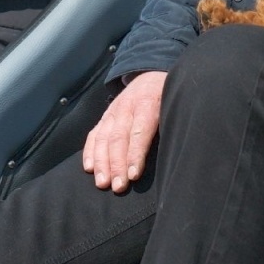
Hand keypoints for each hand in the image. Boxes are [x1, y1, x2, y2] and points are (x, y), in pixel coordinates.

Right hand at [83, 71, 165, 192]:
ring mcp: (113, 111)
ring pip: (103, 137)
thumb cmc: (168, 98)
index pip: (139, 131)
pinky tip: (89, 168)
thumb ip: (171, 125)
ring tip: (103, 184)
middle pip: (118, 138)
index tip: (134, 176)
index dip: (135, 154)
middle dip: (117, 164)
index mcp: (148, 103)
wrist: (151, 77)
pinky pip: (94, 134)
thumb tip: (173, 153)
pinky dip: (89, 152)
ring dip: (101, 163)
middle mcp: (127, 106)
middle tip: (118, 187)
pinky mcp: (105, 117)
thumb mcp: (175, 105)